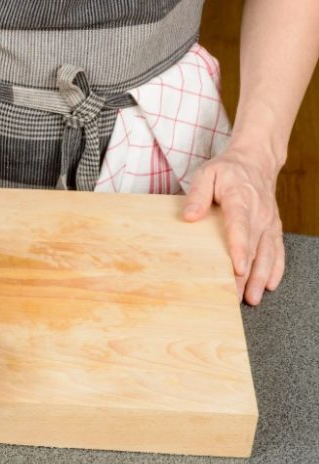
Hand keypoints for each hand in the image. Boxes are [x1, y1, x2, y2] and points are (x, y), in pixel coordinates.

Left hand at [183, 145, 284, 304]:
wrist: (255, 162)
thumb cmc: (226, 171)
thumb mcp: (206, 175)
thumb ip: (197, 194)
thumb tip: (189, 216)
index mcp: (241, 199)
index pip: (240, 227)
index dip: (240, 249)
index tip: (237, 269)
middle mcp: (259, 213)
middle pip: (254, 248)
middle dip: (246, 275)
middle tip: (235, 297)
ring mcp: (269, 222)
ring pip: (268, 254)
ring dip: (260, 277)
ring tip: (251, 298)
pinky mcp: (273, 228)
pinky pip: (277, 251)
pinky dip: (275, 269)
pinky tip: (269, 285)